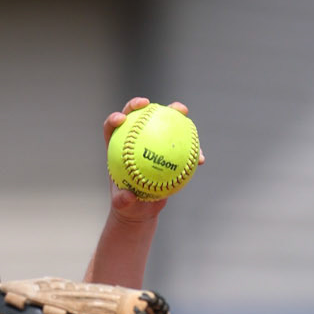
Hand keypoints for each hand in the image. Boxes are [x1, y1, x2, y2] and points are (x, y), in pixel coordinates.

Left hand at [102, 97, 203, 220]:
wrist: (141, 209)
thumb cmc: (128, 207)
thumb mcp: (123, 207)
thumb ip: (122, 202)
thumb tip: (129, 197)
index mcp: (118, 149)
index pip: (113, 128)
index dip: (115, 118)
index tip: (122, 119)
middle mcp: (133, 141)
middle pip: (136, 116)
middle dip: (142, 105)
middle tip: (151, 103)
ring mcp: (151, 143)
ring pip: (162, 122)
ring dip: (174, 113)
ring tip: (185, 112)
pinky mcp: (166, 151)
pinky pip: (180, 147)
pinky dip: (191, 150)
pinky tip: (200, 159)